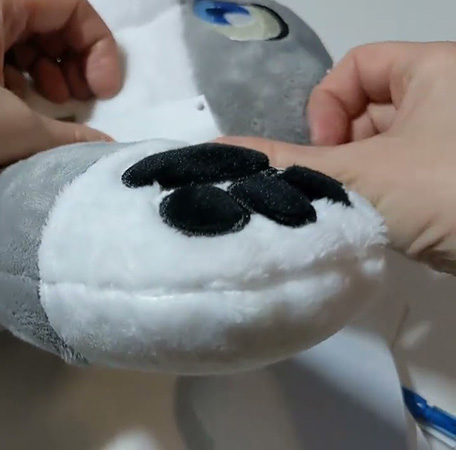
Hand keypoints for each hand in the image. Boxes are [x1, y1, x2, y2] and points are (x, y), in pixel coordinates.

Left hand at [0, 0, 122, 213]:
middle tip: (78, 104)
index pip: (65, 2)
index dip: (97, 45)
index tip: (104, 93)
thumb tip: (103, 152)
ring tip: (49, 118)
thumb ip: (66, 137)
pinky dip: (10, 100)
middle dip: (70, 63)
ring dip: (42, 84)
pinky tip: (13, 132)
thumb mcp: (6, 126)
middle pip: (41, 24)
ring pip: (13, 54)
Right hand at [216, 42, 455, 273]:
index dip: (329, 104)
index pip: (357, 65)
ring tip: (368, 211)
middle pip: (371, 107)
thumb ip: (286, 163)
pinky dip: (391, 195)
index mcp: (438, 68)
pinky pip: (412, 172)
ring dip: (365, 177)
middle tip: (343, 187)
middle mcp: (453, 95)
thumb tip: (218, 150)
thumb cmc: (449, 193)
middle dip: (345, 149)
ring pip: (389, 145)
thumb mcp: (361, 175)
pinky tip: (390, 223)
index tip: (327, 150)